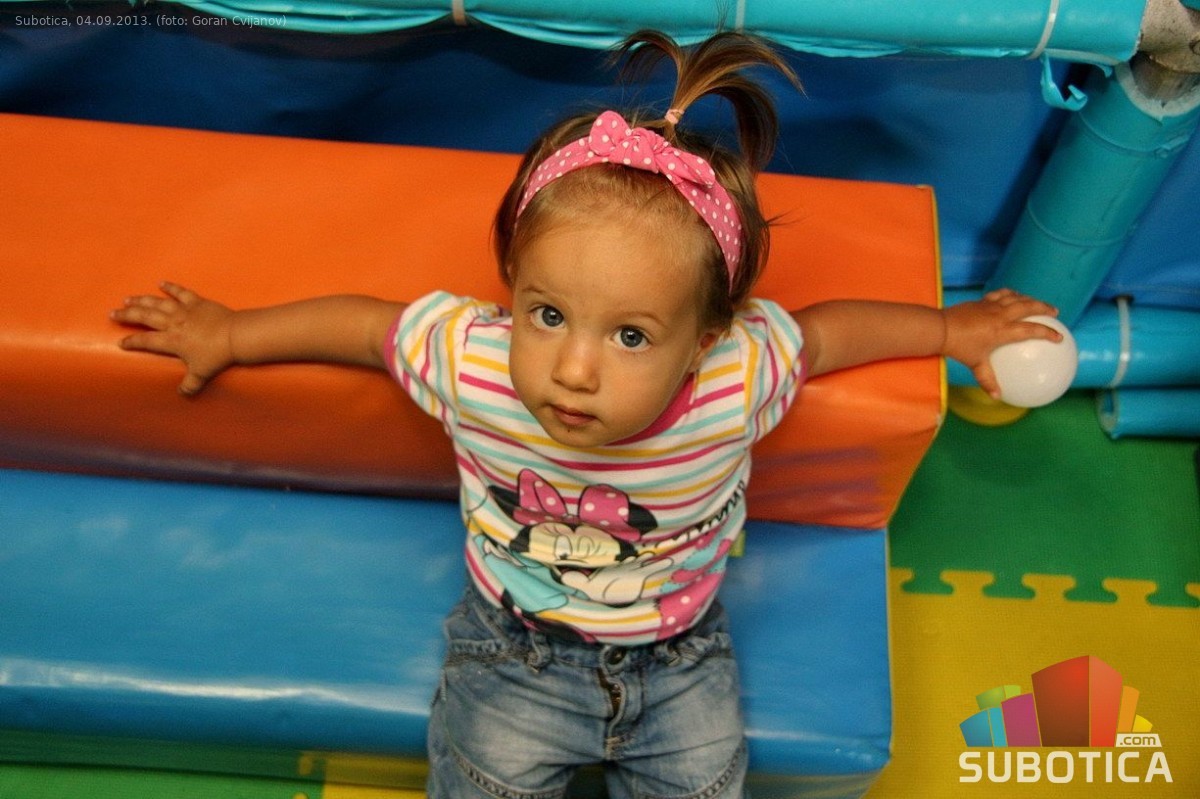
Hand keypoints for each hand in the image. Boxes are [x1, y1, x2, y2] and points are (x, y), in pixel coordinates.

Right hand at [111, 281, 233, 395]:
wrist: (235, 335)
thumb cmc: (217, 355)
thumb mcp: (202, 374)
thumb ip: (190, 384)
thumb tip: (183, 393)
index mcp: (172, 341)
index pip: (146, 341)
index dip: (132, 342)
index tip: (121, 343)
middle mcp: (173, 323)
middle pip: (144, 317)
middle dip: (127, 315)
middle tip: (113, 313)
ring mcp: (184, 310)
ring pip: (157, 303)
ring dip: (141, 300)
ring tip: (128, 299)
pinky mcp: (197, 302)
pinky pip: (181, 292)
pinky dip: (171, 287)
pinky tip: (161, 283)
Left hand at [942, 288, 1061, 398]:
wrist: (940, 328)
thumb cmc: (959, 348)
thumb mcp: (975, 365)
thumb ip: (988, 380)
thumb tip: (997, 397)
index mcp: (1002, 331)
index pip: (1031, 330)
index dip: (1047, 332)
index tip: (1059, 337)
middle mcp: (1000, 315)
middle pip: (1028, 306)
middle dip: (1044, 308)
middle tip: (1055, 312)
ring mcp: (991, 305)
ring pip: (1016, 297)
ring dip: (1030, 299)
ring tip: (1038, 303)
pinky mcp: (982, 301)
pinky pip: (1001, 294)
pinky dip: (1011, 294)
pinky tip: (1014, 296)